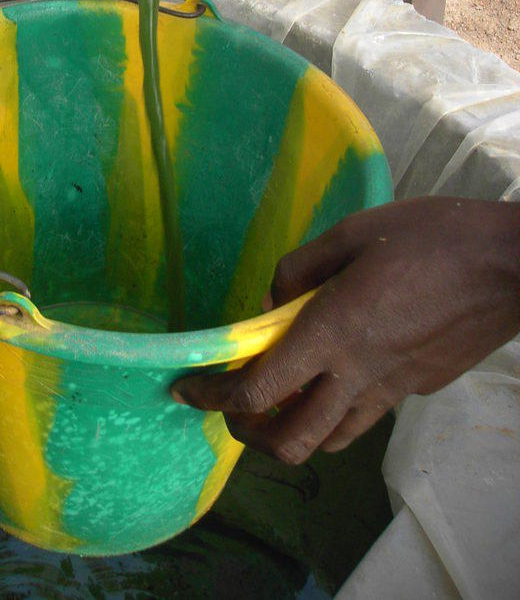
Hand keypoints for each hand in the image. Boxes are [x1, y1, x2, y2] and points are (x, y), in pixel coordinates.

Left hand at [172, 197, 519, 464]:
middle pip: (290, 442)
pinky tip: (334, 376)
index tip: (187, 391)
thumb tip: (271, 300)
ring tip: (278, 401)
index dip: (213, 398)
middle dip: (249, 435)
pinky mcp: (416, 389)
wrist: (509, 265)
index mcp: (333, 332)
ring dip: (292, 432)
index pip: (258, 390)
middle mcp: (357, 374)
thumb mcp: (353, 233)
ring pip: (329, 442)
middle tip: (234, 407)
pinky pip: (364, 417)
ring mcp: (391, 389)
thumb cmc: (431, 237)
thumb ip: (299, 269)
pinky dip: (334, 412)